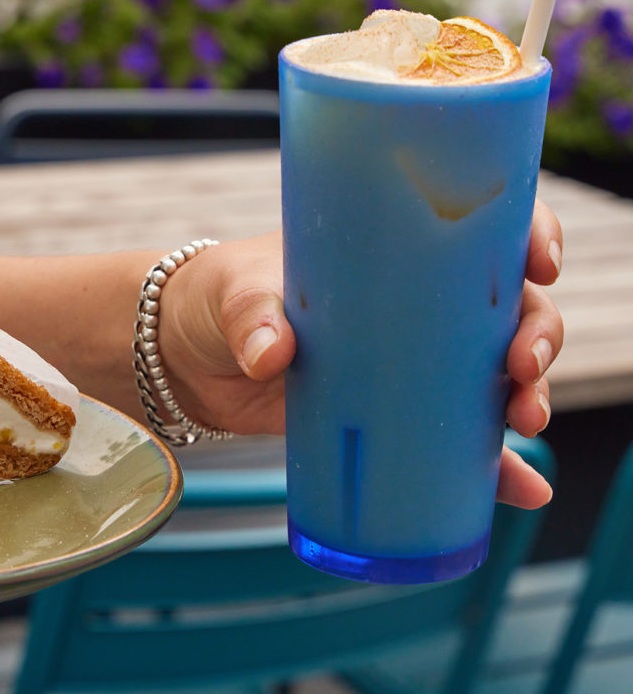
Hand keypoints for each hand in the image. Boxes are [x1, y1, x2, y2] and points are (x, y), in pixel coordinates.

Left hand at [156, 200, 563, 509]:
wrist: (181, 358)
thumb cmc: (214, 298)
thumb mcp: (232, 292)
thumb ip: (251, 316)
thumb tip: (270, 356)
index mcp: (387, 251)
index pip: (477, 233)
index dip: (526, 240)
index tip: (540, 264)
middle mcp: (410, 305)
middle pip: (503, 312)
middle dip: (533, 336)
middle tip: (521, 367)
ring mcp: (403, 363)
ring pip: (490, 376)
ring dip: (524, 398)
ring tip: (525, 423)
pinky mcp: (384, 416)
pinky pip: (451, 440)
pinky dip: (489, 465)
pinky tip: (521, 489)